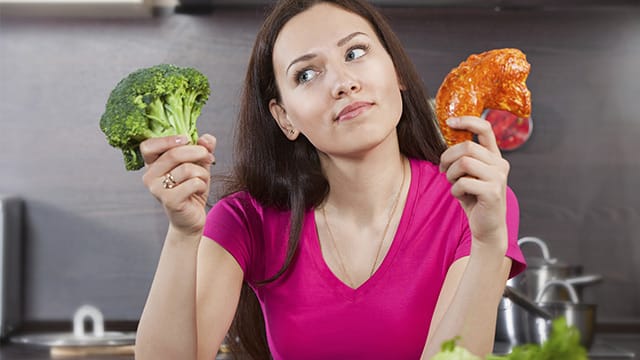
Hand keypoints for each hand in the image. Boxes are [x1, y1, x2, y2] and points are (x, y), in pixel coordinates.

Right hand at [140, 134, 216, 236]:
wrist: (192, 218)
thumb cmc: (192, 189)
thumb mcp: (199, 164)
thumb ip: (203, 148)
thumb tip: (207, 138)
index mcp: (152, 164)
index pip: (148, 145)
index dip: (167, 139)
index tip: (186, 138)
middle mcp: (150, 176)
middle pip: (173, 154)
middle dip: (197, 152)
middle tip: (208, 156)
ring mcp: (157, 189)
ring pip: (186, 169)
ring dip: (202, 172)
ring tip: (202, 179)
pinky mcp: (170, 201)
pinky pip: (193, 183)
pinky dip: (202, 184)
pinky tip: (199, 190)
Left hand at [439, 116, 509, 247]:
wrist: (487, 227)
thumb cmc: (474, 199)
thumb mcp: (469, 174)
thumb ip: (464, 157)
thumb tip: (447, 136)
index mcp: (495, 156)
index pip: (485, 128)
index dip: (467, 121)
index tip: (450, 122)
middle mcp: (500, 164)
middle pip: (467, 147)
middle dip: (448, 157)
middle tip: (443, 169)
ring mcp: (498, 177)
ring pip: (463, 163)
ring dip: (450, 174)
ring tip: (453, 183)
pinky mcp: (493, 192)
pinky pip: (463, 182)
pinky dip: (455, 190)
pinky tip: (460, 196)